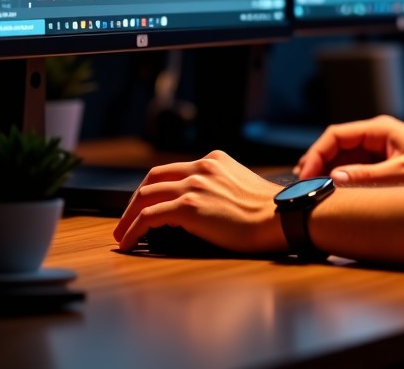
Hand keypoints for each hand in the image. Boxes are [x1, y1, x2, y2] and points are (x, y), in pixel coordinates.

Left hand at [113, 149, 284, 253]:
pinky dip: (133, 230)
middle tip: (127, 219)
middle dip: (135, 200)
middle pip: (153, 178)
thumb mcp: (241, 185)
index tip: (146, 205)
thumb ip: (219, 186)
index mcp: (214, 160)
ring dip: (128, 216)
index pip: (172, 170)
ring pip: (146, 195)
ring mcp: (194, 184)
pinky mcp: (189, 206)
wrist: (280, 217)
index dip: (153, 188)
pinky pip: (149, 217)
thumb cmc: (268, 210)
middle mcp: (202, 167)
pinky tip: (129, 243)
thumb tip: (202, 206)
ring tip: (122, 234)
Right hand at [294, 115, 403, 184]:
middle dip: (317, 163)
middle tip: (303, 186)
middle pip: (336, 145)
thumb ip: (367, 176)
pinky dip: (342, 178)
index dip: (317, 153)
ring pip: (343, 158)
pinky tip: (333, 193)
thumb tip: (334, 177)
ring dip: (328, 172)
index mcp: (379, 129)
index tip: (306, 174)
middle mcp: (376, 135)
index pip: (336, 134)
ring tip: (313, 191)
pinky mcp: (382, 162)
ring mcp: (378, 148)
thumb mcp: (401, 175)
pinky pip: (355, 168)